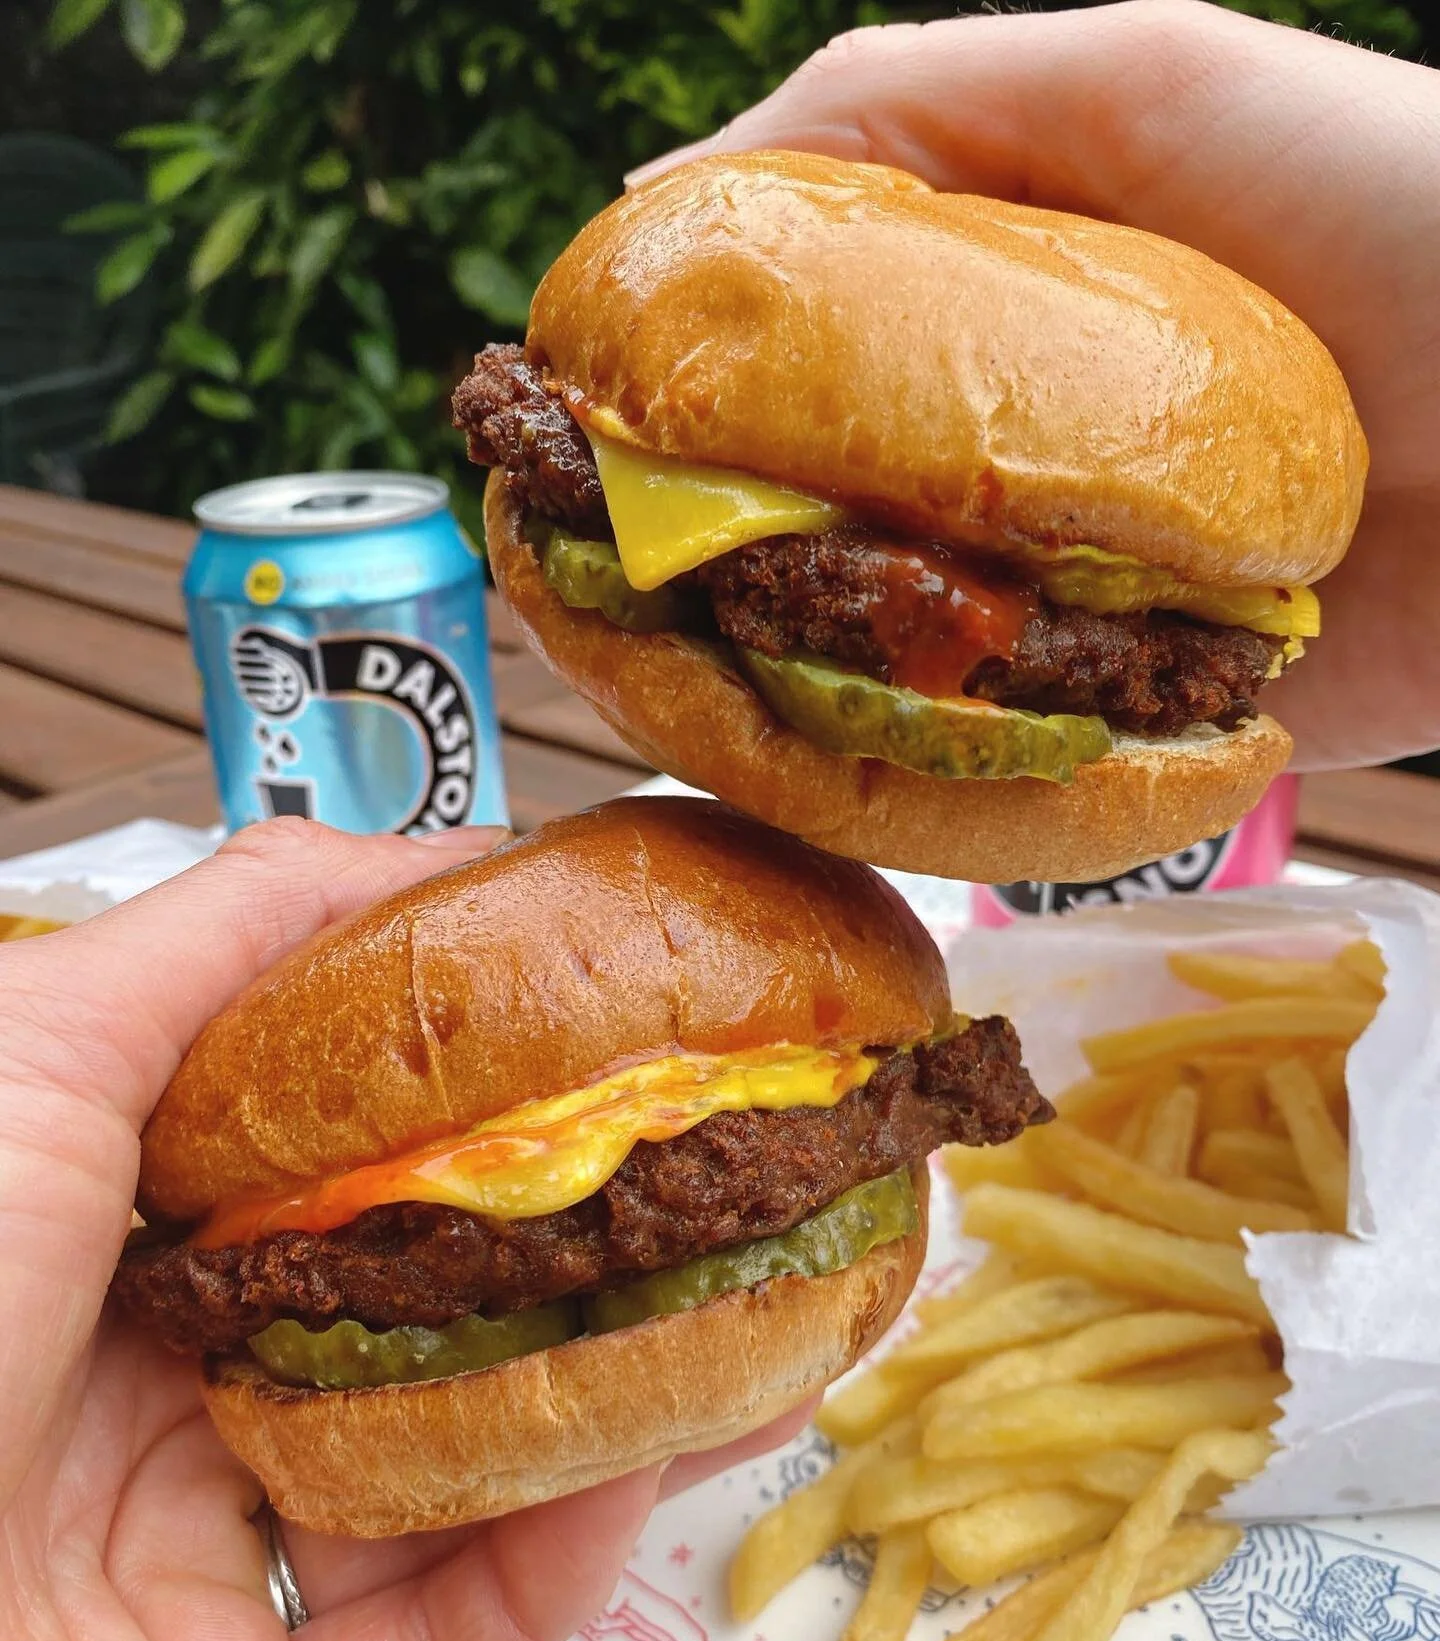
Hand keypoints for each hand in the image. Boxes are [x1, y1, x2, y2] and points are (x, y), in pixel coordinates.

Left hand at [0, 819, 810, 1640]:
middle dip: (564, 1268)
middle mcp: (140, 1404)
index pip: (322, 1163)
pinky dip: (539, 1584)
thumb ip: (222, 938)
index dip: (470, 1103)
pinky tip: (630, 1484)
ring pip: (440, 1497)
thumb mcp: (34, 1053)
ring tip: (742, 1334)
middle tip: (709, 1197)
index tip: (606, 1042)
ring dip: (598, 1421)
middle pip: (402, 1329)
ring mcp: (189, 1580)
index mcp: (94, 1243)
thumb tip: (424, 845)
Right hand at [631, 0, 1439, 770]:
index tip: (547, 432)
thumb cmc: (1396, 213)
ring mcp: (1054, 614)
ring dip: (737, 687)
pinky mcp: (1121, 734)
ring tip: (636, 682)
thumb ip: (912, 101)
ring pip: (854, 670)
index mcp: (988, 326)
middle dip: (663, 568)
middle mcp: (1003, 472)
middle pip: (791, 531)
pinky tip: (773, 766)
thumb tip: (666, 194)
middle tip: (559, 593)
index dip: (647, 402)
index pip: (772, 370)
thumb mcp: (1147, 77)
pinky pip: (965, 776)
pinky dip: (867, 784)